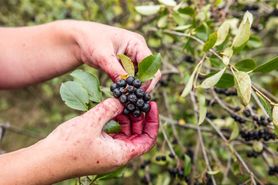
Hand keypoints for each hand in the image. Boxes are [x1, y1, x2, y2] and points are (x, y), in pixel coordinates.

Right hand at [42, 98, 158, 178]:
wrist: (45, 161)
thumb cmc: (68, 146)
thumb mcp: (92, 121)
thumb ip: (109, 108)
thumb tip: (122, 100)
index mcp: (121, 154)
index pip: (148, 139)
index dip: (153, 122)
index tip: (151, 105)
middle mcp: (117, 156)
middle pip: (138, 135)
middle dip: (138, 117)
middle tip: (135, 100)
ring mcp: (107, 153)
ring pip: (125, 134)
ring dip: (126, 118)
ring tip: (121, 102)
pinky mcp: (98, 149)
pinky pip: (113, 134)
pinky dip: (115, 122)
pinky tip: (110, 110)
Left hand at [64, 20, 160, 91]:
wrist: (80, 40)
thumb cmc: (91, 41)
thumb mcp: (103, 57)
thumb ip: (115, 71)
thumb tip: (126, 88)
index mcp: (136, 43)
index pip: (150, 64)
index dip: (148, 80)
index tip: (138, 92)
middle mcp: (138, 51)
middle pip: (149, 72)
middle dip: (143, 86)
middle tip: (133, 99)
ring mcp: (133, 59)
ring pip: (142, 77)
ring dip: (135, 88)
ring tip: (126, 98)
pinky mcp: (127, 66)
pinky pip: (132, 79)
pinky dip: (128, 87)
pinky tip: (122, 93)